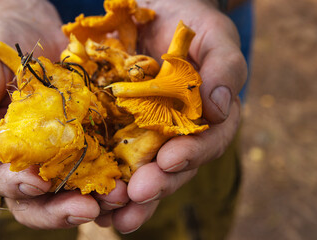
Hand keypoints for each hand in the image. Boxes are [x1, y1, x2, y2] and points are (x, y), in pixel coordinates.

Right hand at [0, 0, 129, 228]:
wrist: (33, 30)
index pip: (5, 185)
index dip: (20, 188)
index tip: (39, 184)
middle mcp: (32, 164)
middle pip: (42, 203)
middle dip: (63, 210)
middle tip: (89, 209)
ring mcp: (65, 156)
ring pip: (77, 192)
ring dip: (98, 200)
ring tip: (120, 198)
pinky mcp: (93, 142)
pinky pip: (105, 165)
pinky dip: (118, 175)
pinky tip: (133, 177)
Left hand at [95, 0, 246, 232]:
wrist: (150, 9)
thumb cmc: (190, 20)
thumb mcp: (214, 34)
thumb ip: (225, 65)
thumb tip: (221, 107)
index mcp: (209, 117)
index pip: (208, 142)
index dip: (193, 153)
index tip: (171, 160)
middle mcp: (180, 133)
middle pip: (174, 167)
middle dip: (158, 183)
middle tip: (137, 194)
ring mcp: (148, 134)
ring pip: (143, 172)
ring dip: (130, 196)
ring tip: (112, 214)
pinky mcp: (117, 130)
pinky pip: (111, 158)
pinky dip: (104, 179)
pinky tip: (91, 199)